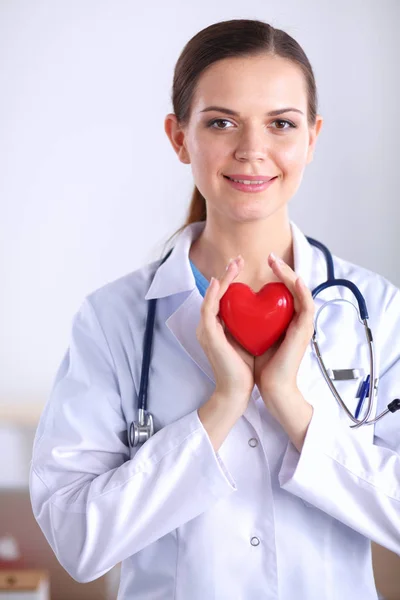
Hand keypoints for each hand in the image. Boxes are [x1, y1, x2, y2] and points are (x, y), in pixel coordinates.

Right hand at [196, 255, 254, 400]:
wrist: (237, 391)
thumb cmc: (243, 369)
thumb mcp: (248, 339)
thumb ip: (250, 324)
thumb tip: (264, 310)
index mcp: (217, 326)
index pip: (223, 297)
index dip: (231, 280)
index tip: (243, 267)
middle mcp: (208, 326)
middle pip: (215, 293)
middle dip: (227, 274)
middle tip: (238, 259)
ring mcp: (206, 331)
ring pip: (211, 298)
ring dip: (222, 279)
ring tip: (233, 265)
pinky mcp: (209, 336)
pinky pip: (209, 310)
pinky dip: (213, 295)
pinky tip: (221, 283)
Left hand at [254, 253, 314, 400]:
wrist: (270, 386)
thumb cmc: (259, 364)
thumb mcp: (249, 334)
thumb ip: (246, 319)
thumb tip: (231, 304)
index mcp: (283, 319)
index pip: (281, 291)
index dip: (273, 275)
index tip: (259, 265)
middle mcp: (295, 319)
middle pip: (293, 287)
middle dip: (282, 269)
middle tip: (270, 257)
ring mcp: (302, 324)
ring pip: (301, 291)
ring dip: (290, 274)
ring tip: (277, 262)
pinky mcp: (304, 331)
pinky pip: (307, 305)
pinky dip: (302, 291)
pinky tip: (294, 279)